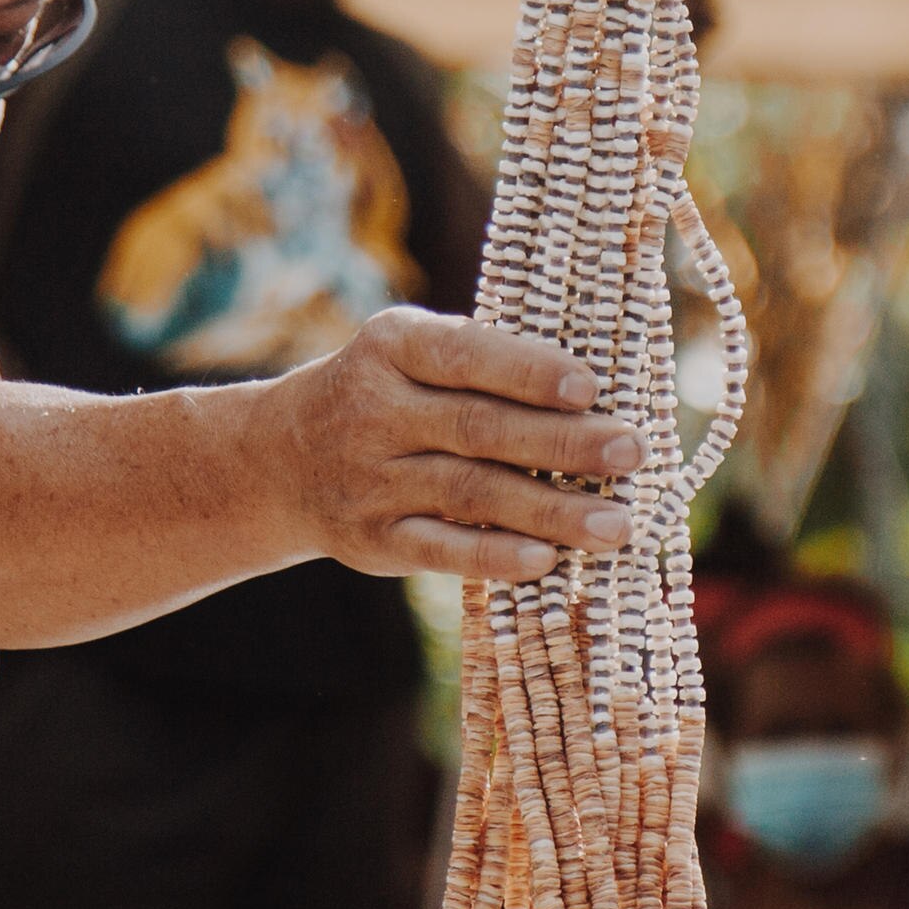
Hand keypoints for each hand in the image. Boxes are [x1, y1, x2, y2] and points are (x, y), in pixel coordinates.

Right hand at [268, 310, 644, 583]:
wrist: (279, 460)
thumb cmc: (385, 395)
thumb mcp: (411, 355)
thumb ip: (485, 364)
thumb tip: (600, 397)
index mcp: (392, 347)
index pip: (465, 355)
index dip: (527, 372)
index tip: (590, 387)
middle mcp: (375, 412)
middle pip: (480, 429)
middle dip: (562, 443)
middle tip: (630, 453)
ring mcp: (371, 480)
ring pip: (471, 495)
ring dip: (549, 511)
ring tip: (615, 524)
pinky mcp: (375, 540)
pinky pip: (442, 550)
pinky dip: (496, 557)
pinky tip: (547, 560)